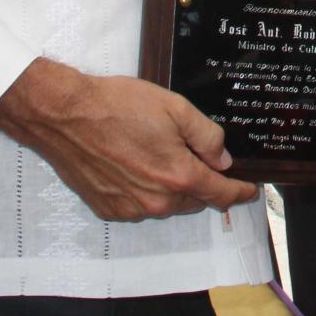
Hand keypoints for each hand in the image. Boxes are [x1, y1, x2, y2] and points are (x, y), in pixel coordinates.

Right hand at [0, 58, 256, 220]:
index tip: (249, 190)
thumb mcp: (175, 108)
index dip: (239, 192)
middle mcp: (156, 200)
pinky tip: (134, 164)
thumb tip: (223, 159)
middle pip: (194, 200)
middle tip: (196, 157)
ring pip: (166, 203)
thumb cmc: (118, 106)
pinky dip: (145, 190)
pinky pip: (139, 205)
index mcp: (178, 176)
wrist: (65, 115)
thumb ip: (206, 136)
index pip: (220, 193)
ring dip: (171, 186)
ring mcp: (130, 208)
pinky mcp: (108, 208)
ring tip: (157, 153)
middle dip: (202, 183)